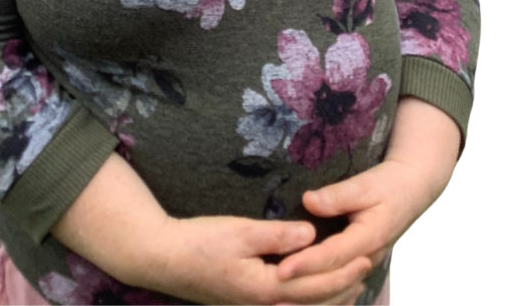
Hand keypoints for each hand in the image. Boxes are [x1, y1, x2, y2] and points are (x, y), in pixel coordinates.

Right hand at [147, 214, 374, 305]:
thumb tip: (312, 234)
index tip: (365, 256)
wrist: (162, 260)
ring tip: (351, 287)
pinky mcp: (245, 304)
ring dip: (329, 300)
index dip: (344, 271)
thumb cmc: (199, 243)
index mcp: (267, 289)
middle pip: (314, 303)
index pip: (317, 283)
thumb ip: (278, 235)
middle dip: (343, 288)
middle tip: (367, 269)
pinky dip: (306, 302)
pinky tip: (309, 295)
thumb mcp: (240, 232)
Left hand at [274, 159, 449, 293]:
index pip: (333, 256)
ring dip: (311, 302)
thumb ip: (337, 194)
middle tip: (272, 296)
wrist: (412, 191)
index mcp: (369, 237)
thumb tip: (308, 201)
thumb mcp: (365, 184)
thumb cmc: (387, 184)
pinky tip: (302, 304)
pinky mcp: (361, 268)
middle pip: (334, 282)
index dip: (306, 264)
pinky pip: (343, 291)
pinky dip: (324, 301)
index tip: (281, 271)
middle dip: (303, 291)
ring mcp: (366, 266)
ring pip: (339, 293)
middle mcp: (368, 258)